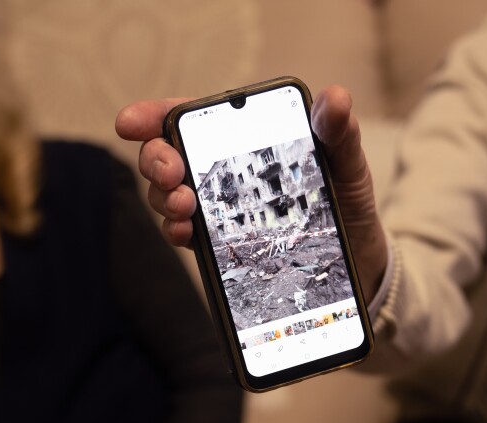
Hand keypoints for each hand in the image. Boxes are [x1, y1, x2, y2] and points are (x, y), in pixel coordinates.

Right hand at [115, 86, 388, 302]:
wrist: (355, 260)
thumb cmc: (347, 204)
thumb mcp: (349, 165)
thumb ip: (339, 133)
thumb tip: (335, 99)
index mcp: (245, 138)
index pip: (192, 117)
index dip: (155, 115)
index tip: (131, 122)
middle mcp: (223, 169)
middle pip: (167, 155)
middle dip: (156, 159)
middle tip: (172, 172)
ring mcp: (217, 206)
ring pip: (167, 194)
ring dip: (163, 197)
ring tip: (183, 205)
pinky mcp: (220, 241)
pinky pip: (185, 233)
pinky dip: (176, 231)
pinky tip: (186, 233)